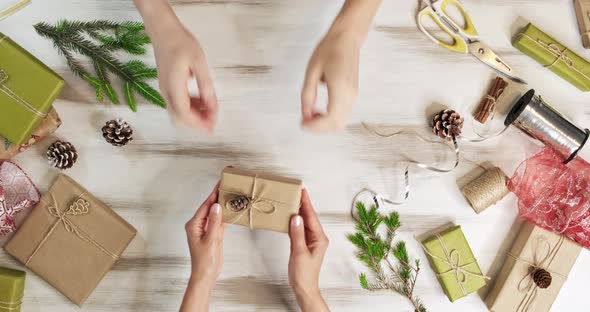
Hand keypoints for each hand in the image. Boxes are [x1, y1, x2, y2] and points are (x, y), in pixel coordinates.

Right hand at [136, 0, 217, 130]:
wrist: (163, 30)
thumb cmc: (181, 43)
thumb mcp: (198, 62)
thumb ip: (205, 85)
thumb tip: (212, 104)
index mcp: (173, 86)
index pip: (185, 114)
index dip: (199, 123)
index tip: (213, 125)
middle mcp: (166, 92)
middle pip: (180, 118)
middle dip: (197, 123)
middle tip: (213, 120)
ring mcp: (165, 90)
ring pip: (178, 113)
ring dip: (194, 115)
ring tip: (210, 110)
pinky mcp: (166, 86)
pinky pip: (177, 104)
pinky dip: (190, 107)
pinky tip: (202, 101)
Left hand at [180, 184, 223, 310]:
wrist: (206, 275)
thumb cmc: (205, 260)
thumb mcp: (211, 240)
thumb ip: (214, 222)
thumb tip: (216, 206)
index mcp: (194, 224)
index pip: (205, 205)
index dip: (213, 194)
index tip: (220, 183)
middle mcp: (199, 225)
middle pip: (210, 207)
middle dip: (218, 196)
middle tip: (227, 185)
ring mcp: (206, 229)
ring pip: (215, 213)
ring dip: (222, 204)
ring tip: (231, 193)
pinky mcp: (213, 234)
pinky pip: (219, 221)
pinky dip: (225, 215)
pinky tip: (231, 209)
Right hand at [289, 190, 329, 311]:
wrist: (304, 287)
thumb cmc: (304, 274)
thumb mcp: (299, 252)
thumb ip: (297, 234)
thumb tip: (296, 217)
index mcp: (319, 238)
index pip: (311, 217)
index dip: (307, 203)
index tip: (302, 191)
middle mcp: (316, 237)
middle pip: (309, 217)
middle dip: (303, 204)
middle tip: (296, 192)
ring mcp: (310, 240)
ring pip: (304, 222)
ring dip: (298, 212)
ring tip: (292, 200)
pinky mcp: (303, 244)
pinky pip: (299, 229)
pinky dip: (294, 222)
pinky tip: (290, 217)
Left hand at [301, 30, 359, 132]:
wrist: (347, 38)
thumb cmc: (329, 50)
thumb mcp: (312, 71)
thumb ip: (307, 95)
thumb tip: (305, 115)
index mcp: (340, 88)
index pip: (331, 118)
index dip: (316, 126)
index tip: (302, 124)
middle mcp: (350, 95)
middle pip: (337, 124)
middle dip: (319, 128)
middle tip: (304, 121)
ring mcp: (353, 96)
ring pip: (341, 121)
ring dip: (325, 124)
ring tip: (311, 114)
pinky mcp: (353, 95)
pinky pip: (343, 114)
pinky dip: (331, 118)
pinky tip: (319, 111)